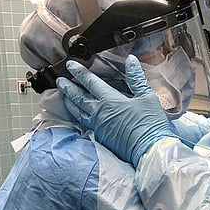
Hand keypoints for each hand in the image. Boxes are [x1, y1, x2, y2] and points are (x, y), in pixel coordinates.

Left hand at [57, 55, 174, 166]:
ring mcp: (98, 126)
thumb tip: (131, 60)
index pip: (90, 82)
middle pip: (78, 97)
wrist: (149, 149)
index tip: (70, 65)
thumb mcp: (147, 96)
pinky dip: (77, 115)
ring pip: (78, 112)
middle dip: (68, 87)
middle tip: (60, 80)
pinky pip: (84, 123)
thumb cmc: (150, 122)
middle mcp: (99, 112)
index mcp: (110, 100)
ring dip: (69, 102)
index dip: (80, 72)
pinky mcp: (100, 137)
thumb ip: (136, 78)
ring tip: (64, 95)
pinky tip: (78, 114)